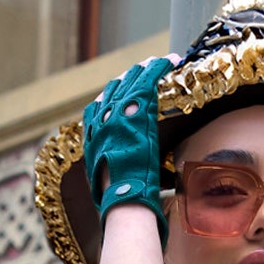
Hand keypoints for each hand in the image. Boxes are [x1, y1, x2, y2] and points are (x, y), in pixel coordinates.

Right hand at [81, 54, 173, 236]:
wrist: (122, 202)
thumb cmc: (118, 204)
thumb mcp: (107, 186)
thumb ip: (111, 175)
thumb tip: (117, 187)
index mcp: (92, 136)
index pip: (101, 107)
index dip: (113, 96)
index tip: (123, 91)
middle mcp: (101, 120)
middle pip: (115, 88)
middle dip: (131, 77)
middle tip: (145, 68)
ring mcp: (117, 113)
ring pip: (132, 80)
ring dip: (146, 68)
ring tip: (160, 61)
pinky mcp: (136, 111)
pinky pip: (148, 80)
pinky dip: (159, 67)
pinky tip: (171, 60)